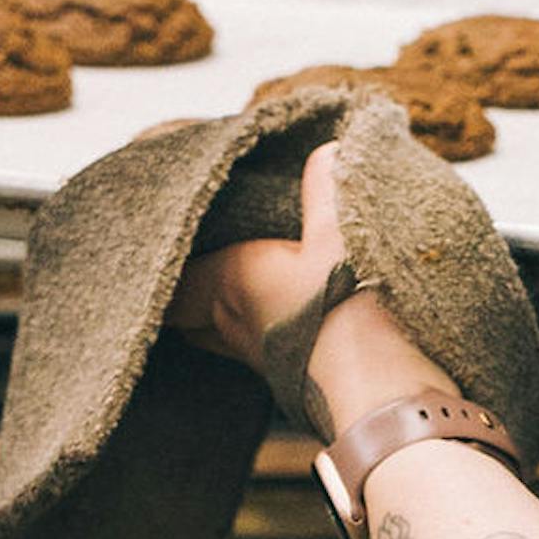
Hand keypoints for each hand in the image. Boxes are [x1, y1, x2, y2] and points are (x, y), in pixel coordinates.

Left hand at [172, 141, 452, 442]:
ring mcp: (258, 361)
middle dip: (181, 293)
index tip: (153, 248)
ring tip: (233, 290)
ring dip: (217, 317)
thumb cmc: (350, 307)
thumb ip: (327, 186)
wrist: (385, 391)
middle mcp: (231, 325)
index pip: (169, 279)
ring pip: (217, 337)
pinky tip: (283, 321)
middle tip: (190, 263)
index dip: (156, 264)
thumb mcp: (340, 231)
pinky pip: (255, 353)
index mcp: (228, 281)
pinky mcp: (289, 383)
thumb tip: (327, 147)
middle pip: (184, 314)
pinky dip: (258, 335)